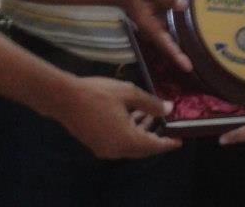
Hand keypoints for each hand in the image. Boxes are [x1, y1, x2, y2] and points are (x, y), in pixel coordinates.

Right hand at [56, 76, 181, 158]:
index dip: (168, 142)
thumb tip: (168, 109)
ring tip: (149, 113)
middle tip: (166, 124)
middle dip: (155, 135)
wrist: (64, 98)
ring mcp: (105, 149)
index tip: (180, 140)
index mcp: (127, 140)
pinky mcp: (95, 144)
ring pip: (130, 144)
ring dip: (141, 130)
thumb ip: (150, 103)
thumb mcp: (128, 93)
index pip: (154, 146)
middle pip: (142, 147)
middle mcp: (117, 150)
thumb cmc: (98, 93)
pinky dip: (129, 131)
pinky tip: (131, 114)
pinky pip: (119, 141)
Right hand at [117, 0, 191, 70]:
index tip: (188, 67)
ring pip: (170, 43)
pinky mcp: (158, 26)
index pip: (164, 42)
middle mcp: (152, 31)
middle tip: (198, 68)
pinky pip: (170, 34)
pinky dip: (181, 37)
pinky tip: (195, 36)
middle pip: (168, 48)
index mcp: (149, 25)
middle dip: (181, 58)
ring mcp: (155, 30)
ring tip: (202, 56)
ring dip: (182, 49)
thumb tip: (183, 5)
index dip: (176, 55)